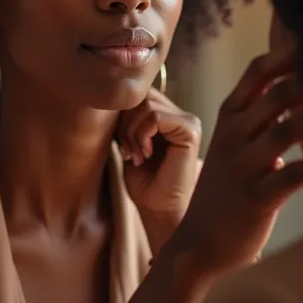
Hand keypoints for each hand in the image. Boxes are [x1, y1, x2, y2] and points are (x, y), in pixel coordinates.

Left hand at [117, 87, 201, 254]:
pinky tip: (145, 154)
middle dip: (125, 123)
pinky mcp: (190, 131)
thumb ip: (127, 116)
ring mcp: (188, 120)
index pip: (137, 94)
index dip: (122, 115)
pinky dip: (142, 134)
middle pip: (140, 95)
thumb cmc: (143, 180)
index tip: (122, 144)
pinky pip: (155, 116)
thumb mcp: (128, 139)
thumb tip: (111, 94)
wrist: (157, 209)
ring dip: (131, 131)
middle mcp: (181, 113)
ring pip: (145, 104)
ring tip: (136, 154)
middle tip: (128, 150)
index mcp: (168, 113)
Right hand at [171, 49, 302, 276]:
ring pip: (290, 129)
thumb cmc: (225, 189)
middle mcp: (233, 135)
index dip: (288, 55)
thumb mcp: (233, 143)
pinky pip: (297, 174)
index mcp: (228, 117)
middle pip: (280, 93)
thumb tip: (293, 90)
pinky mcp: (257, 197)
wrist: (198, 242)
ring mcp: (242, 165)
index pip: (259, 71)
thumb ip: (259, 116)